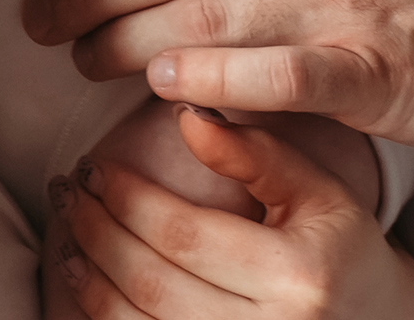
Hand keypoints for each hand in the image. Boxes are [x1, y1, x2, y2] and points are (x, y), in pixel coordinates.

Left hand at [52, 106, 413, 319]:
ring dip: (90, 275)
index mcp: (299, 276)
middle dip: (97, 231)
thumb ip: (256, 152)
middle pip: (151, 281)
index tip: (97, 166)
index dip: (129, 198)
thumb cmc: (343, 253)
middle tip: (70, 191)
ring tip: (70, 232)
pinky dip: (104, 316)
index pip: (185, 234)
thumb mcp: (319, 192)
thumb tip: (186, 115)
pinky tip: (88, 282)